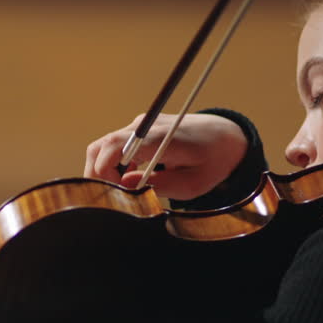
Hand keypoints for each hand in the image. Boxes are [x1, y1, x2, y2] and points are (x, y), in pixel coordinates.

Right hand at [83, 112, 246, 200]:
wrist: (225, 135)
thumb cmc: (212, 161)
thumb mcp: (193, 183)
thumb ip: (161, 185)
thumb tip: (126, 185)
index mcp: (159, 138)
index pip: (116, 147)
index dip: (104, 172)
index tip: (113, 193)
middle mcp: (145, 126)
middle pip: (102, 146)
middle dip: (97, 174)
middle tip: (108, 197)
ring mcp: (140, 125)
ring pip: (103, 145)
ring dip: (102, 169)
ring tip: (117, 190)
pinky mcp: (139, 129)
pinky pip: (114, 145)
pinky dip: (111, 164)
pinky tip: (124, 180)